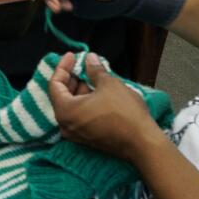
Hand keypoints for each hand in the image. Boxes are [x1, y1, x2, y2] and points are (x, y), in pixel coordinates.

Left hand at [49, 53, 163, 162]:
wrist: (143, 143)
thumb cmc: (124, 112)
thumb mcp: (109, 84)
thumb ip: (95, 70)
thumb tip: (89, 59)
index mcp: (65, 111)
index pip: (55, 84)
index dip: (63, 67)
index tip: (72, 56)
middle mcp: (66, 125)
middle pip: (61, 96)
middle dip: (72, 79)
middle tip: (82, 65)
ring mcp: (76, 135)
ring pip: (72, 107)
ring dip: (80, 91)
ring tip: (93, 77)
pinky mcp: (88, 139)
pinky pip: (80, 117)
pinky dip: (85, 103)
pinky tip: (97, 93)